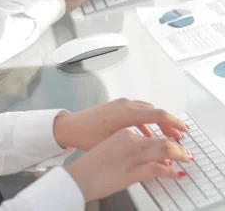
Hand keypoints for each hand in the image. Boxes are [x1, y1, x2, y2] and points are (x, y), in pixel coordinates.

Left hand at [53, 99, 187, 150]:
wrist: (70, 126)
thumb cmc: (87, 135)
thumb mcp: (115, 142)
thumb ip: (137, 144)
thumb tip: (155, 150)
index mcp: (126, 113)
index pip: (157, 114)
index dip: (173, 122)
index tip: (184, 130)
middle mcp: (124, 105)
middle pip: (154, 111)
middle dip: (168, 123)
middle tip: (179, 136)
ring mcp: (119, 103)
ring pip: (146, 110)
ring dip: (158, 121)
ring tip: (166, 135)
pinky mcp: (116, 106)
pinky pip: (137, 110)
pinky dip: (146, 119)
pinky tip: (148, 132)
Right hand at [65, 129, 192, 201]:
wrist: (78, 169)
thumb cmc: (90, 149)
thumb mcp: (109, 135)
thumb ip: (126, 134)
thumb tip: (140, 136)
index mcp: (123, 123)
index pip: (153, 118)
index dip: (168, 124)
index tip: (175, 130)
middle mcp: (129, 135)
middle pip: (162, 134)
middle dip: (176, 139)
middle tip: (183, 145)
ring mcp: (132, 153)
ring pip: (164, 149)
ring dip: (177, 153)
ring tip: (183, 157)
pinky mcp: (133, 170)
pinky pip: (158, 169)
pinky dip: (169, 170)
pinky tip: (174, 172)